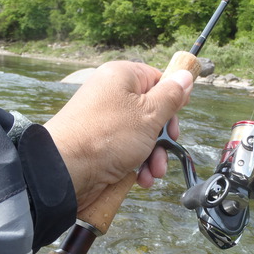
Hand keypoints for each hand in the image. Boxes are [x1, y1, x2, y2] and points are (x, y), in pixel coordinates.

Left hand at [44, 61, 193, 210]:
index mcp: (122, 77)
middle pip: (152, 111)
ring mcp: (106, 121)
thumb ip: (171, 96)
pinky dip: (138, 164)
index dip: (171, 99)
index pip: (157, 79)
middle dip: (164, 136)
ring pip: (143, 135)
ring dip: (154, 156)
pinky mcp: (102, 144)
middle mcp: (113, 95)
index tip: (177, 116)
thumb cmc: (108, 136)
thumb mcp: (149, 114)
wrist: (67, 170)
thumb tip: (186, 75)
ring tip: (154, 172)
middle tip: (168, 146)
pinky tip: (141, 179)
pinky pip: (128, 149)